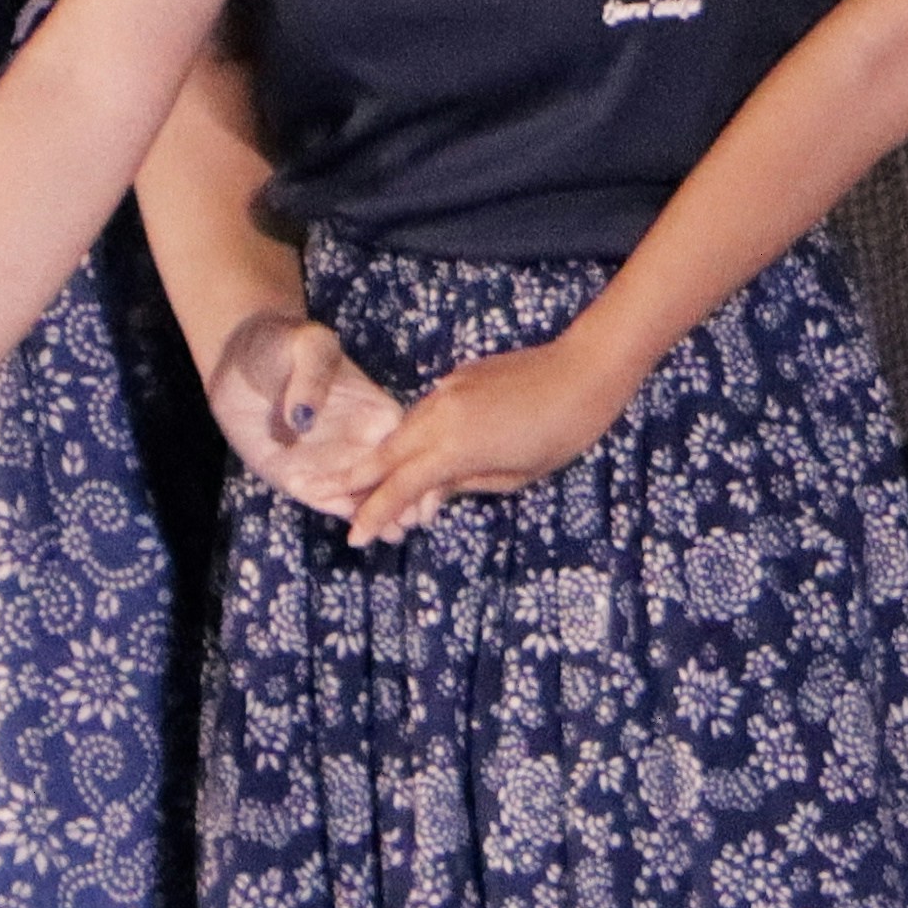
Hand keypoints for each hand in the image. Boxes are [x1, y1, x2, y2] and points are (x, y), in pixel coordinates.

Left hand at [208, 307, 401, 524]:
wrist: (239, 358)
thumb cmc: (281, 343)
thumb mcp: (305, 344)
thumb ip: (311, 376)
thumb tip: (303, 419)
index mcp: (376, 411)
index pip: (405, 447)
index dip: (417, 468)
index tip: (425, 488)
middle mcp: (360, 442)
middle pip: (389, 480)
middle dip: (403, 503)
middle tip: (407, 523)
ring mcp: (331, 463)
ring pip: (361, 496)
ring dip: (377, 517)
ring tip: (390, 534)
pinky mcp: (300, 477)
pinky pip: (325, 499)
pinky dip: (338, 511)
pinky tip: (352, 524)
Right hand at [344, 338, 629, 544]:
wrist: (585, 370)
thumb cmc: (563, 432)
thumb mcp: (515, 475)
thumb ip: (465, 483)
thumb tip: (433, 491)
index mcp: (453, 451)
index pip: (399, 488)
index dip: (374, 514)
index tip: (354, 537)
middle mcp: (439, 419)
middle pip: (385, 454)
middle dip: (354, 478)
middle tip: (322, 495)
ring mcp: (447, 393)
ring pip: (403, 430)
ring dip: (383, 456)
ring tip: (362, 479)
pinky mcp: (459, 378)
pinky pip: (426, 412)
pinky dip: (414, 434)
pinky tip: (411, 449)